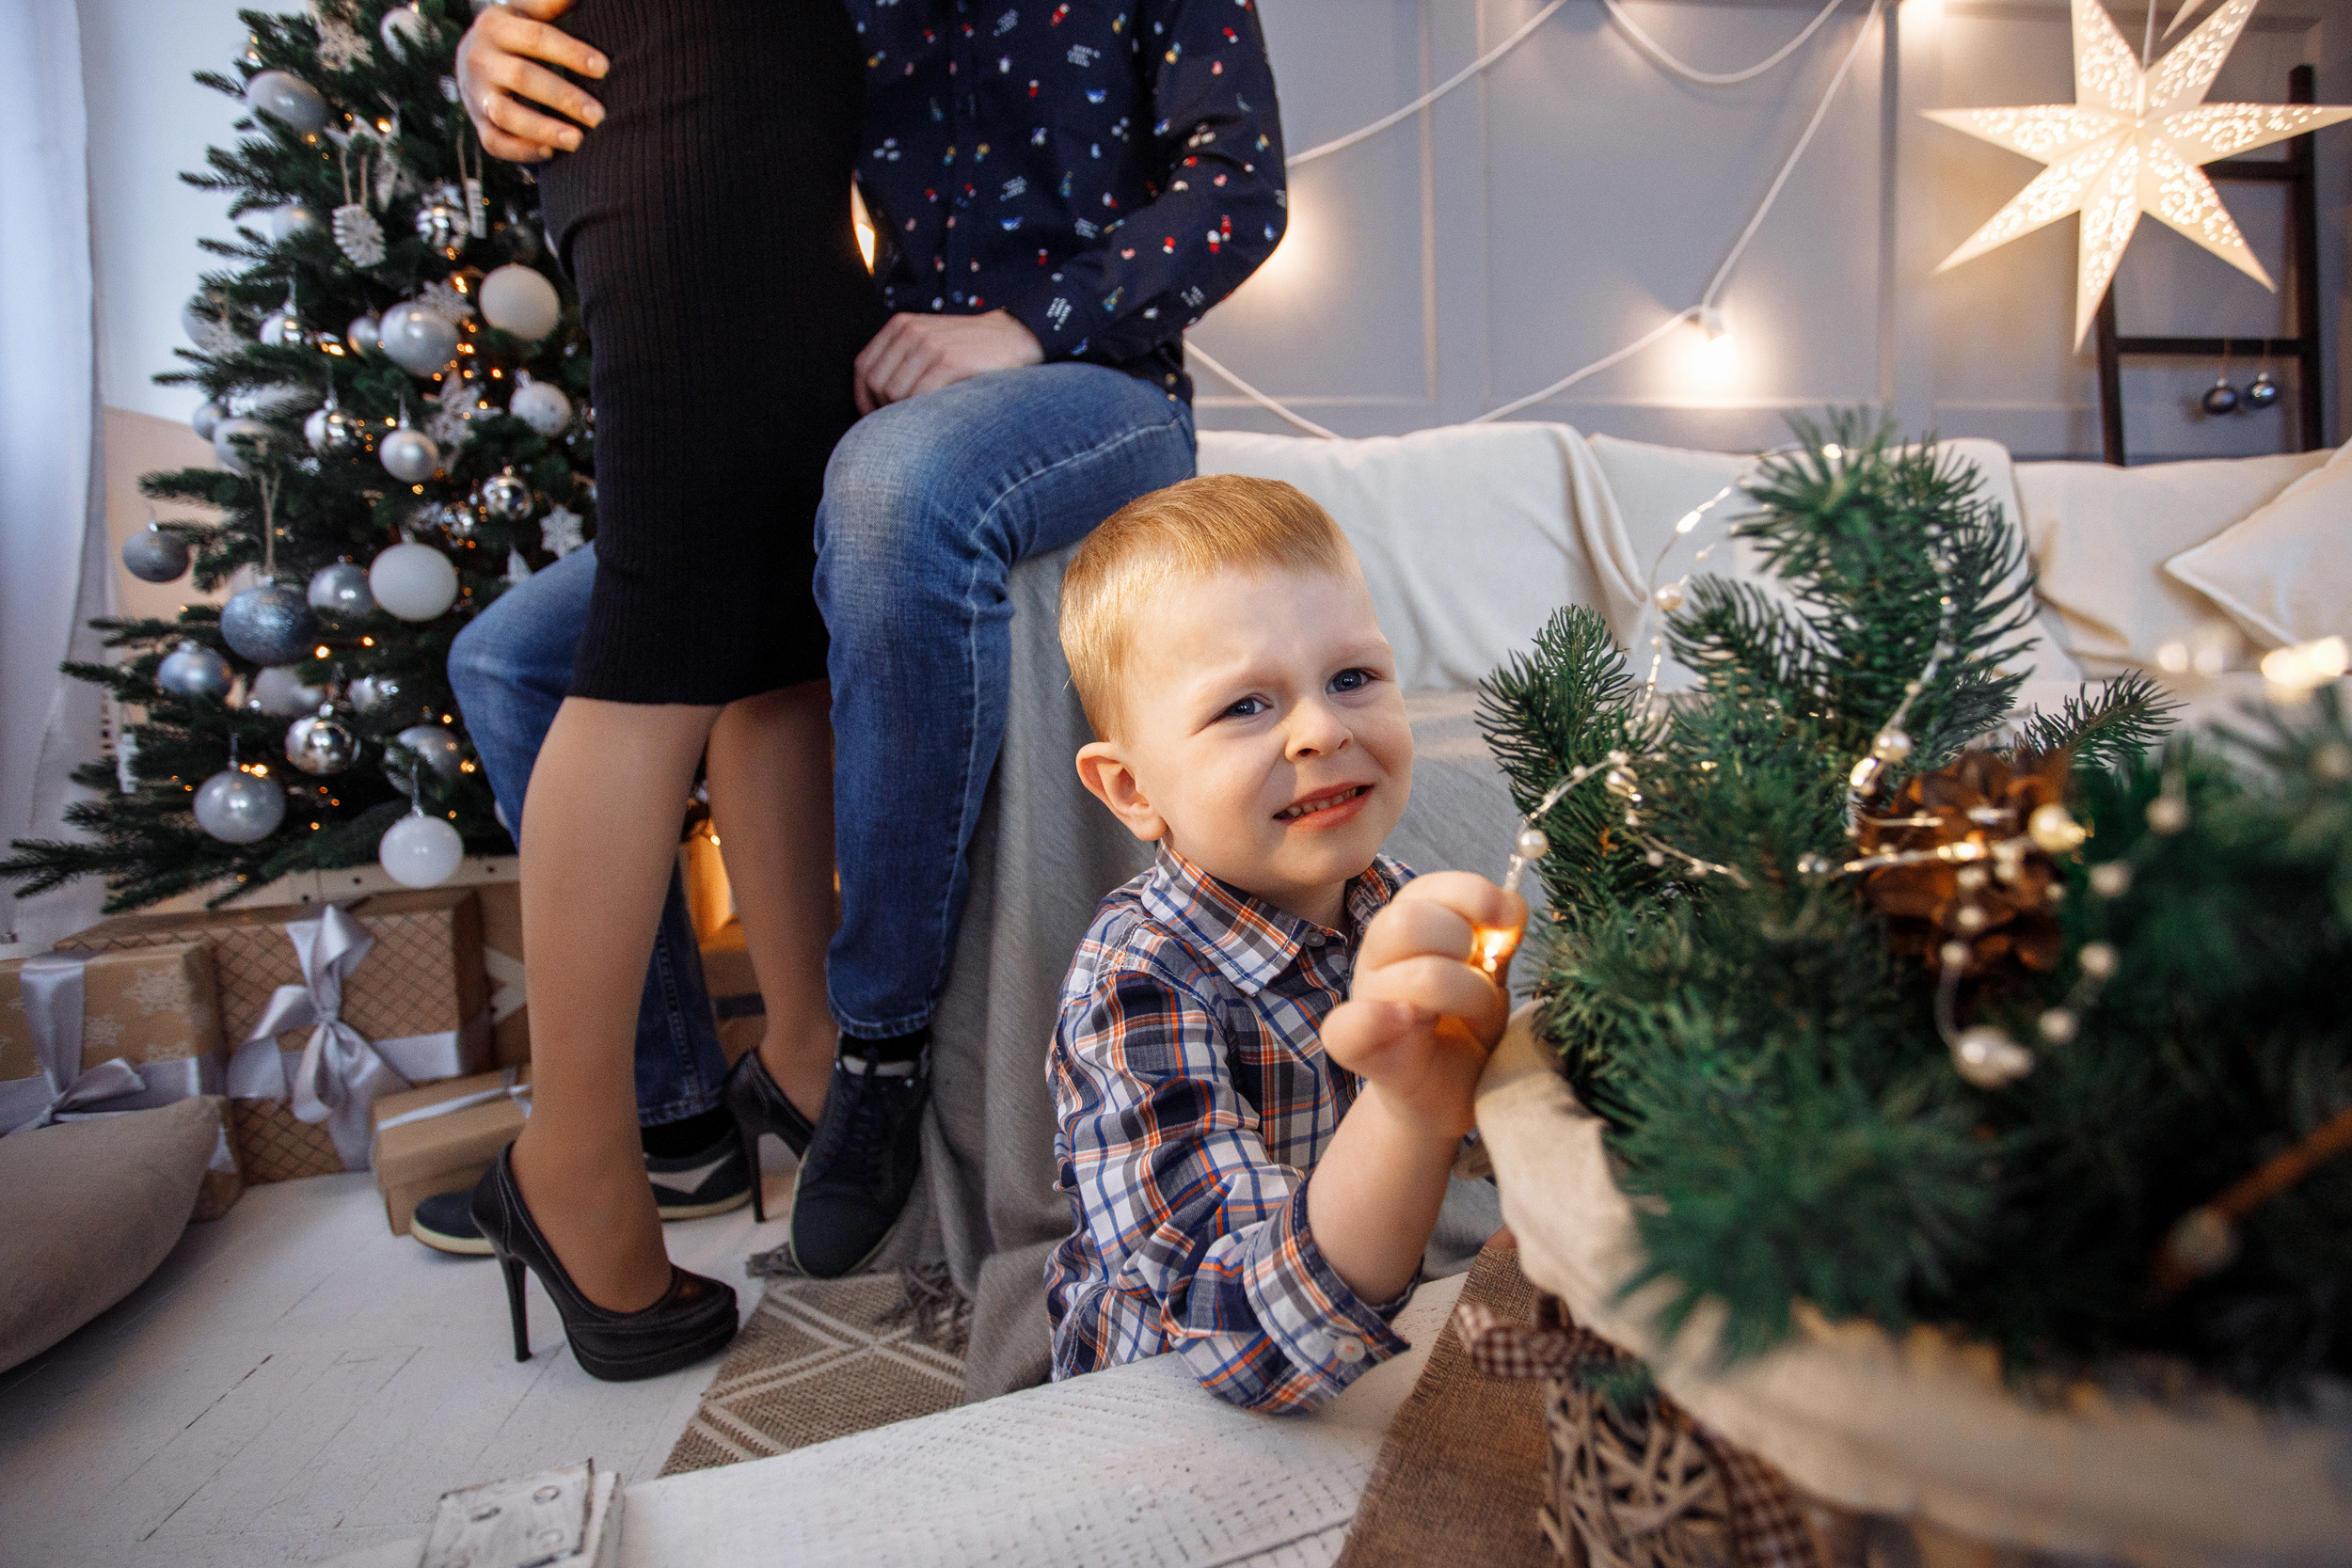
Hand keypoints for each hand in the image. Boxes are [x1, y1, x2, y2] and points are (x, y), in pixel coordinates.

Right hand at [455, 0, 606, 163]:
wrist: (475, 58)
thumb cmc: (518, 32)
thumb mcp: (529, 11)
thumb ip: (551, 3)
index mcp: (495, 24)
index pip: (536, 37)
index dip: (570, 52)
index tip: (605, 67)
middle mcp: (480, 58)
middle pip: (523, 78)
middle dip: (563, 97)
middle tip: (600, 115)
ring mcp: (476, 93)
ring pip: (505, 115)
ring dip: (543, 129)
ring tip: (579, 141)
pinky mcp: (478, 122)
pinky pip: (494, 142)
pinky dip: (521, 151)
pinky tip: (550, 154)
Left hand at [854, 311, 1044, 414]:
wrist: (1015, 338)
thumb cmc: (969, 350)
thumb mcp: (929, 341)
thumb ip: (902, 359)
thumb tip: (873, 400)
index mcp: (901, 326)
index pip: (863, 367)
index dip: (863, 399)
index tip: (875, 419)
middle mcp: (911, 331)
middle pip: (877, 383)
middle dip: (884, 411)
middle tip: (902, 426)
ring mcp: (930, 345)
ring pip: (895, 393)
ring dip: (905, 414)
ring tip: (923, 422)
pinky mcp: (950, 361)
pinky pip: (920, 396)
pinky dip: (923, 413)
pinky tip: (936, 417)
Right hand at [1321, 873, 1522, 1143]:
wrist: (1450, 1096)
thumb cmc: (1467, 1029)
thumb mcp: (1492, 974)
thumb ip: (1499, 937)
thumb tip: (1514, 903)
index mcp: (1407, 929)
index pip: (1427, 888)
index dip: (1473, 894)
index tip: (1509, 920)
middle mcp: (1378, 958)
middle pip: (1407, 920)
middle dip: (1463, 942)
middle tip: (1486, 975)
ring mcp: (1366, 1002)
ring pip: (1412, 973)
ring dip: (1465, 991)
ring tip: (1478, 1014)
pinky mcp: (1362, 1052)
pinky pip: (1347, 1029)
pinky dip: (1377, 1021)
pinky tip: (1410, 1021)